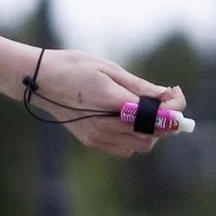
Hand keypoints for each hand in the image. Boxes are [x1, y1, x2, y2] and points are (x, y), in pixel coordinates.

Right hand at [28, 48, 188, 155]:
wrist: (39, 80)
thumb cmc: (73, 67)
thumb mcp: (109, 69)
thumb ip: (139, 86)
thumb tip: (166, 95)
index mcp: (112, 103)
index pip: (154, 117)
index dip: (172, 111)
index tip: (175, 96)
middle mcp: (105, 126)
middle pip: (151, 136)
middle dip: (164, 122)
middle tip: (164, 101)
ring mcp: (97, 137)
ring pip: (139, 146)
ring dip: (150, 131)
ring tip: (145, 109)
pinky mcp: (91, 141)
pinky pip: (124, 149)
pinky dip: (134, 138)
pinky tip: (128, 119)